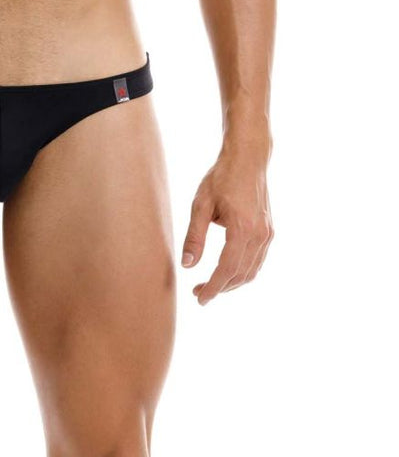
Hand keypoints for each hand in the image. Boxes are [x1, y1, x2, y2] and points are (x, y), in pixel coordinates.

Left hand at [181, 142, 273, 305]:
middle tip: (199, 293)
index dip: (213, 287)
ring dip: (232, 283)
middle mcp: (260, 234)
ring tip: (211, 285)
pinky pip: (257, 261)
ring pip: (251, 271)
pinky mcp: (269, 231)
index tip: (199, 298)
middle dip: (220, 288)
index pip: (227, 268)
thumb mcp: (200, 204)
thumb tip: (187, 266)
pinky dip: (243, 271)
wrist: (248, 158)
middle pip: (241, 274)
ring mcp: (268, 234)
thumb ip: (194, 236)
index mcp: (242, 228)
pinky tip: (227, 271)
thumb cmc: (221, 177)